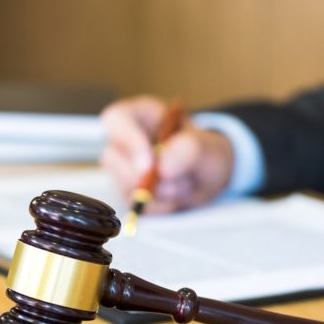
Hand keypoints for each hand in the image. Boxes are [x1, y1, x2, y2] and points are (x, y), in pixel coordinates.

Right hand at [100, 95, 233, 213]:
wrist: (209, 179)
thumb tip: (162, 166)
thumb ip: (189, 149)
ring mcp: (124, 167)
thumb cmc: (206, 153)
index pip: (117, 119)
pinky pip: (134, 204)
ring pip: (124, 185)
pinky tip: (176, 197)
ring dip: (159, 194)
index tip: (148, 165)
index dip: (128, 141)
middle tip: (178, 183)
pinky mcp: (128, 192)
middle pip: (113, 157)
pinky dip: (159, 207)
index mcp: (141, 115)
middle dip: (147, 177)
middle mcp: (126, 140)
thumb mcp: (208, 146)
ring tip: (185, 186)